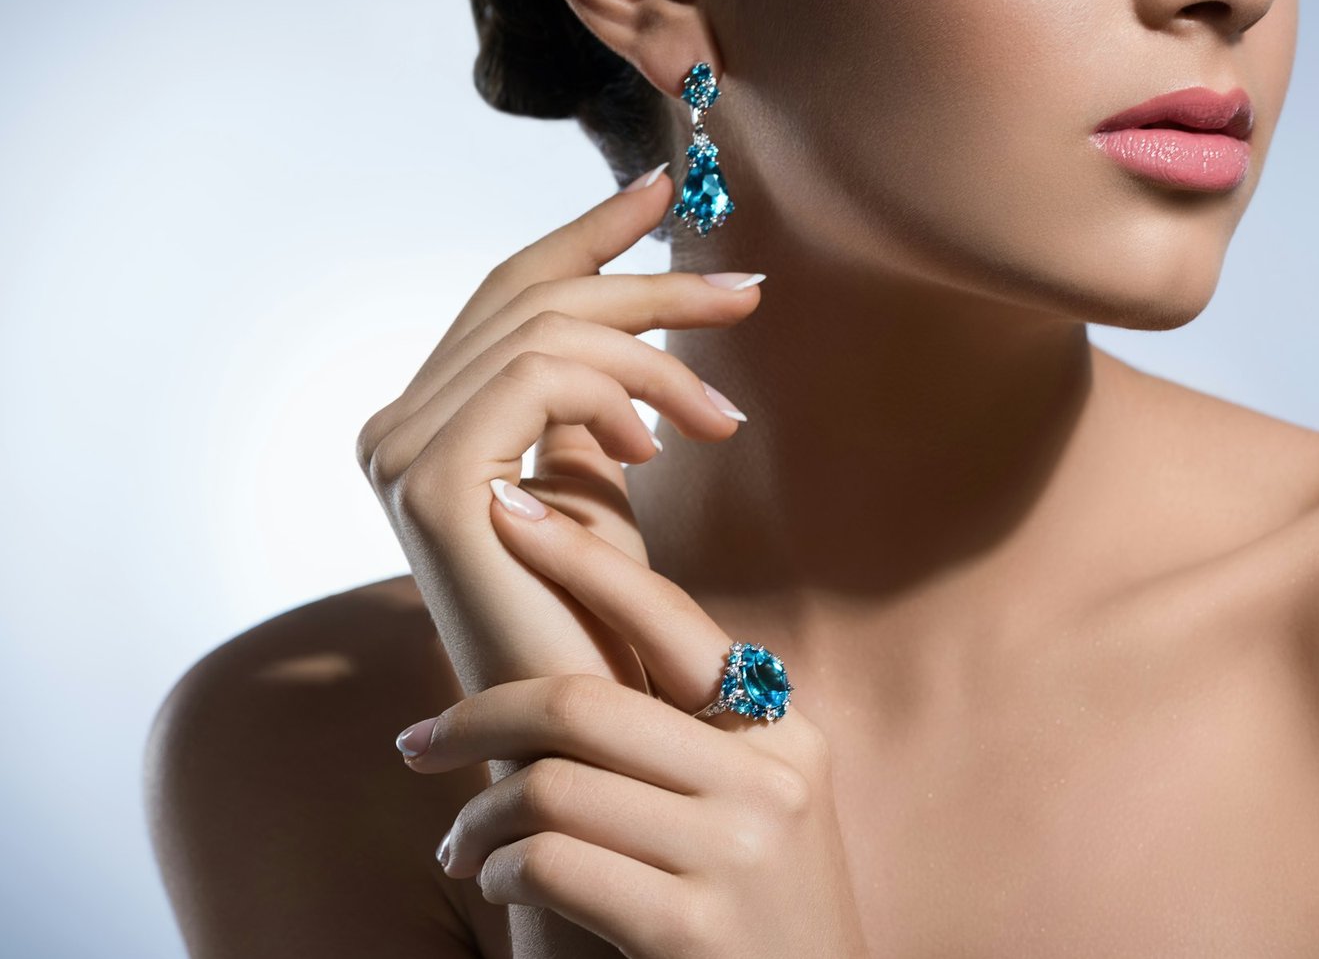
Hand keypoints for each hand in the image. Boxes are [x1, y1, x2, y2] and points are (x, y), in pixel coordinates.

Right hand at [354, 168, 761, 693]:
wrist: (582, 729)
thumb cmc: (593, 615)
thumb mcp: (594, 484)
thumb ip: (588, 401)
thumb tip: (627, 321)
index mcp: (427, 417)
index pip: (506, 292)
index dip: (585, 231)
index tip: (666, 187)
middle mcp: (395, 425)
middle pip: (531, 297)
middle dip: (650, 283)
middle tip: (747, 296)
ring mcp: (401, 451)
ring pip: (547, 333)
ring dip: (656, 359)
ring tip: (717, 422)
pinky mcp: (431, 483)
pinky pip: (539, 380)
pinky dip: (617, 395)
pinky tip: (662, 447)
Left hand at [395, 492, 870, 958]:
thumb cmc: (757, 911)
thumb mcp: (756, 804)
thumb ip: (691, 734)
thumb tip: (576, 666)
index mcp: (786, 732)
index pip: (672, 618)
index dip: (583, 559)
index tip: (509, 513)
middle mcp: (770, 778)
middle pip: (585, 703)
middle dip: (477, 716)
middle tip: (418, 741)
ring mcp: (737, 852)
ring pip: (552, 786)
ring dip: (480, 816)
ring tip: (462, 844)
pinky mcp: (689, 927)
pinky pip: (550, 862)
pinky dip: (501, 868)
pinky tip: (500, 883)